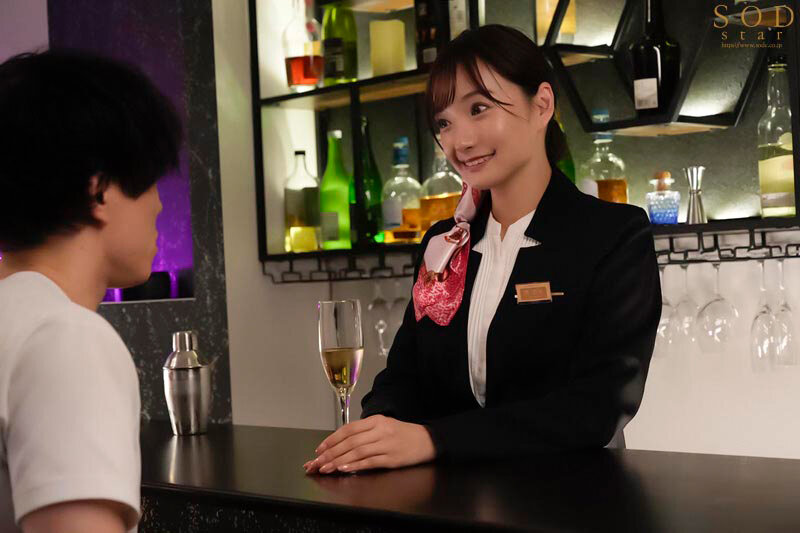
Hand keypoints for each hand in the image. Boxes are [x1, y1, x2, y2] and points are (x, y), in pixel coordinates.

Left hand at [304, 415, 435, 474]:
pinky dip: (355, 465)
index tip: (319, 449)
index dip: (332, 439)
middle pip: (349, 441)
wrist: (428, 440)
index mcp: (376, 421)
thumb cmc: (404, 434)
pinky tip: (344, 468)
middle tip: (317, 462)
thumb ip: (365, 432)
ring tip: (326, 468)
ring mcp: (386, 444)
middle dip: (330, 453)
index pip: (348, 429)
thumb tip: (342, 443)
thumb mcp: (384, 426)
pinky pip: (369, 461)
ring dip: (339, 461)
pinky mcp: (392, 458)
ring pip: (357, 452)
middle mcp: (380, 431)